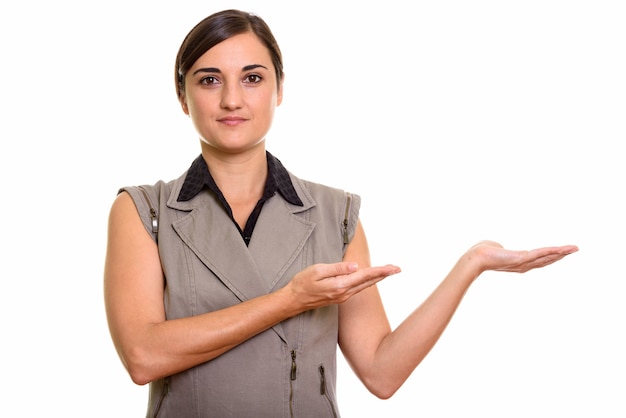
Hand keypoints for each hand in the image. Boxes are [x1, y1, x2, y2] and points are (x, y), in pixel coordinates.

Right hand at [286, 262, 400, 309]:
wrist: (293, 301)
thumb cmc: (302, 283)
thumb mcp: (317, 271)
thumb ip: (337, 268)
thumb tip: (355, 266)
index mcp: (340, 286)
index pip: (364, 276)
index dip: (380, 271)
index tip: (393, 267)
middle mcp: (344, 293)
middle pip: (369, 282)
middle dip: (384, 274)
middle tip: (398, 268)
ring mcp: (342, 297)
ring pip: (365, 286)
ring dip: (378, 278)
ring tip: (389, 271)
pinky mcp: (339, 297)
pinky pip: (358, 288)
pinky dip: (368, 281)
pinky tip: (371, 278)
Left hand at [468, 240, 578, 273]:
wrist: (476, 257)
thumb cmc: (483, 252)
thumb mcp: (495, 248)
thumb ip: (500, 247)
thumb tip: (499, 246)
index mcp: (519, 262)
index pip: (539, 260)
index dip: (551, 256)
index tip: (561, 252)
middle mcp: (524, 265)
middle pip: (547, 260)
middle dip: (561, 255)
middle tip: (574, 250)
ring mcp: (524, 263)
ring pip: (546, 257)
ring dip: (561, 253)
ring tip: (574, 249)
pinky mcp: (521, 258)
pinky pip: (540, 254)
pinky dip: (551, 251)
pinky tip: (561, 249)